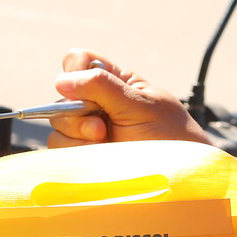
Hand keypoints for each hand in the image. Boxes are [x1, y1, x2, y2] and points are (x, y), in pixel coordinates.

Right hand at [48, 49, 213, 148]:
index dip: (75, 70)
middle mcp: (97, 104)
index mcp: (114, 82)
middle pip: (62, 96)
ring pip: (58, 124)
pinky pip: (60, 149)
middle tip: (101, 128)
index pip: (79, 61)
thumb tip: (62, 80)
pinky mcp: (84, 156)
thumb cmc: (170, 136)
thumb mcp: (140, 104)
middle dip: (78, 112)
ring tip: (104, 143)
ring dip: (77, 134)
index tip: (84, 86)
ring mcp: (88, 131)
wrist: (178, 176)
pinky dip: (74, 152)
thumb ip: (103, 86)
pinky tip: (98, 156)